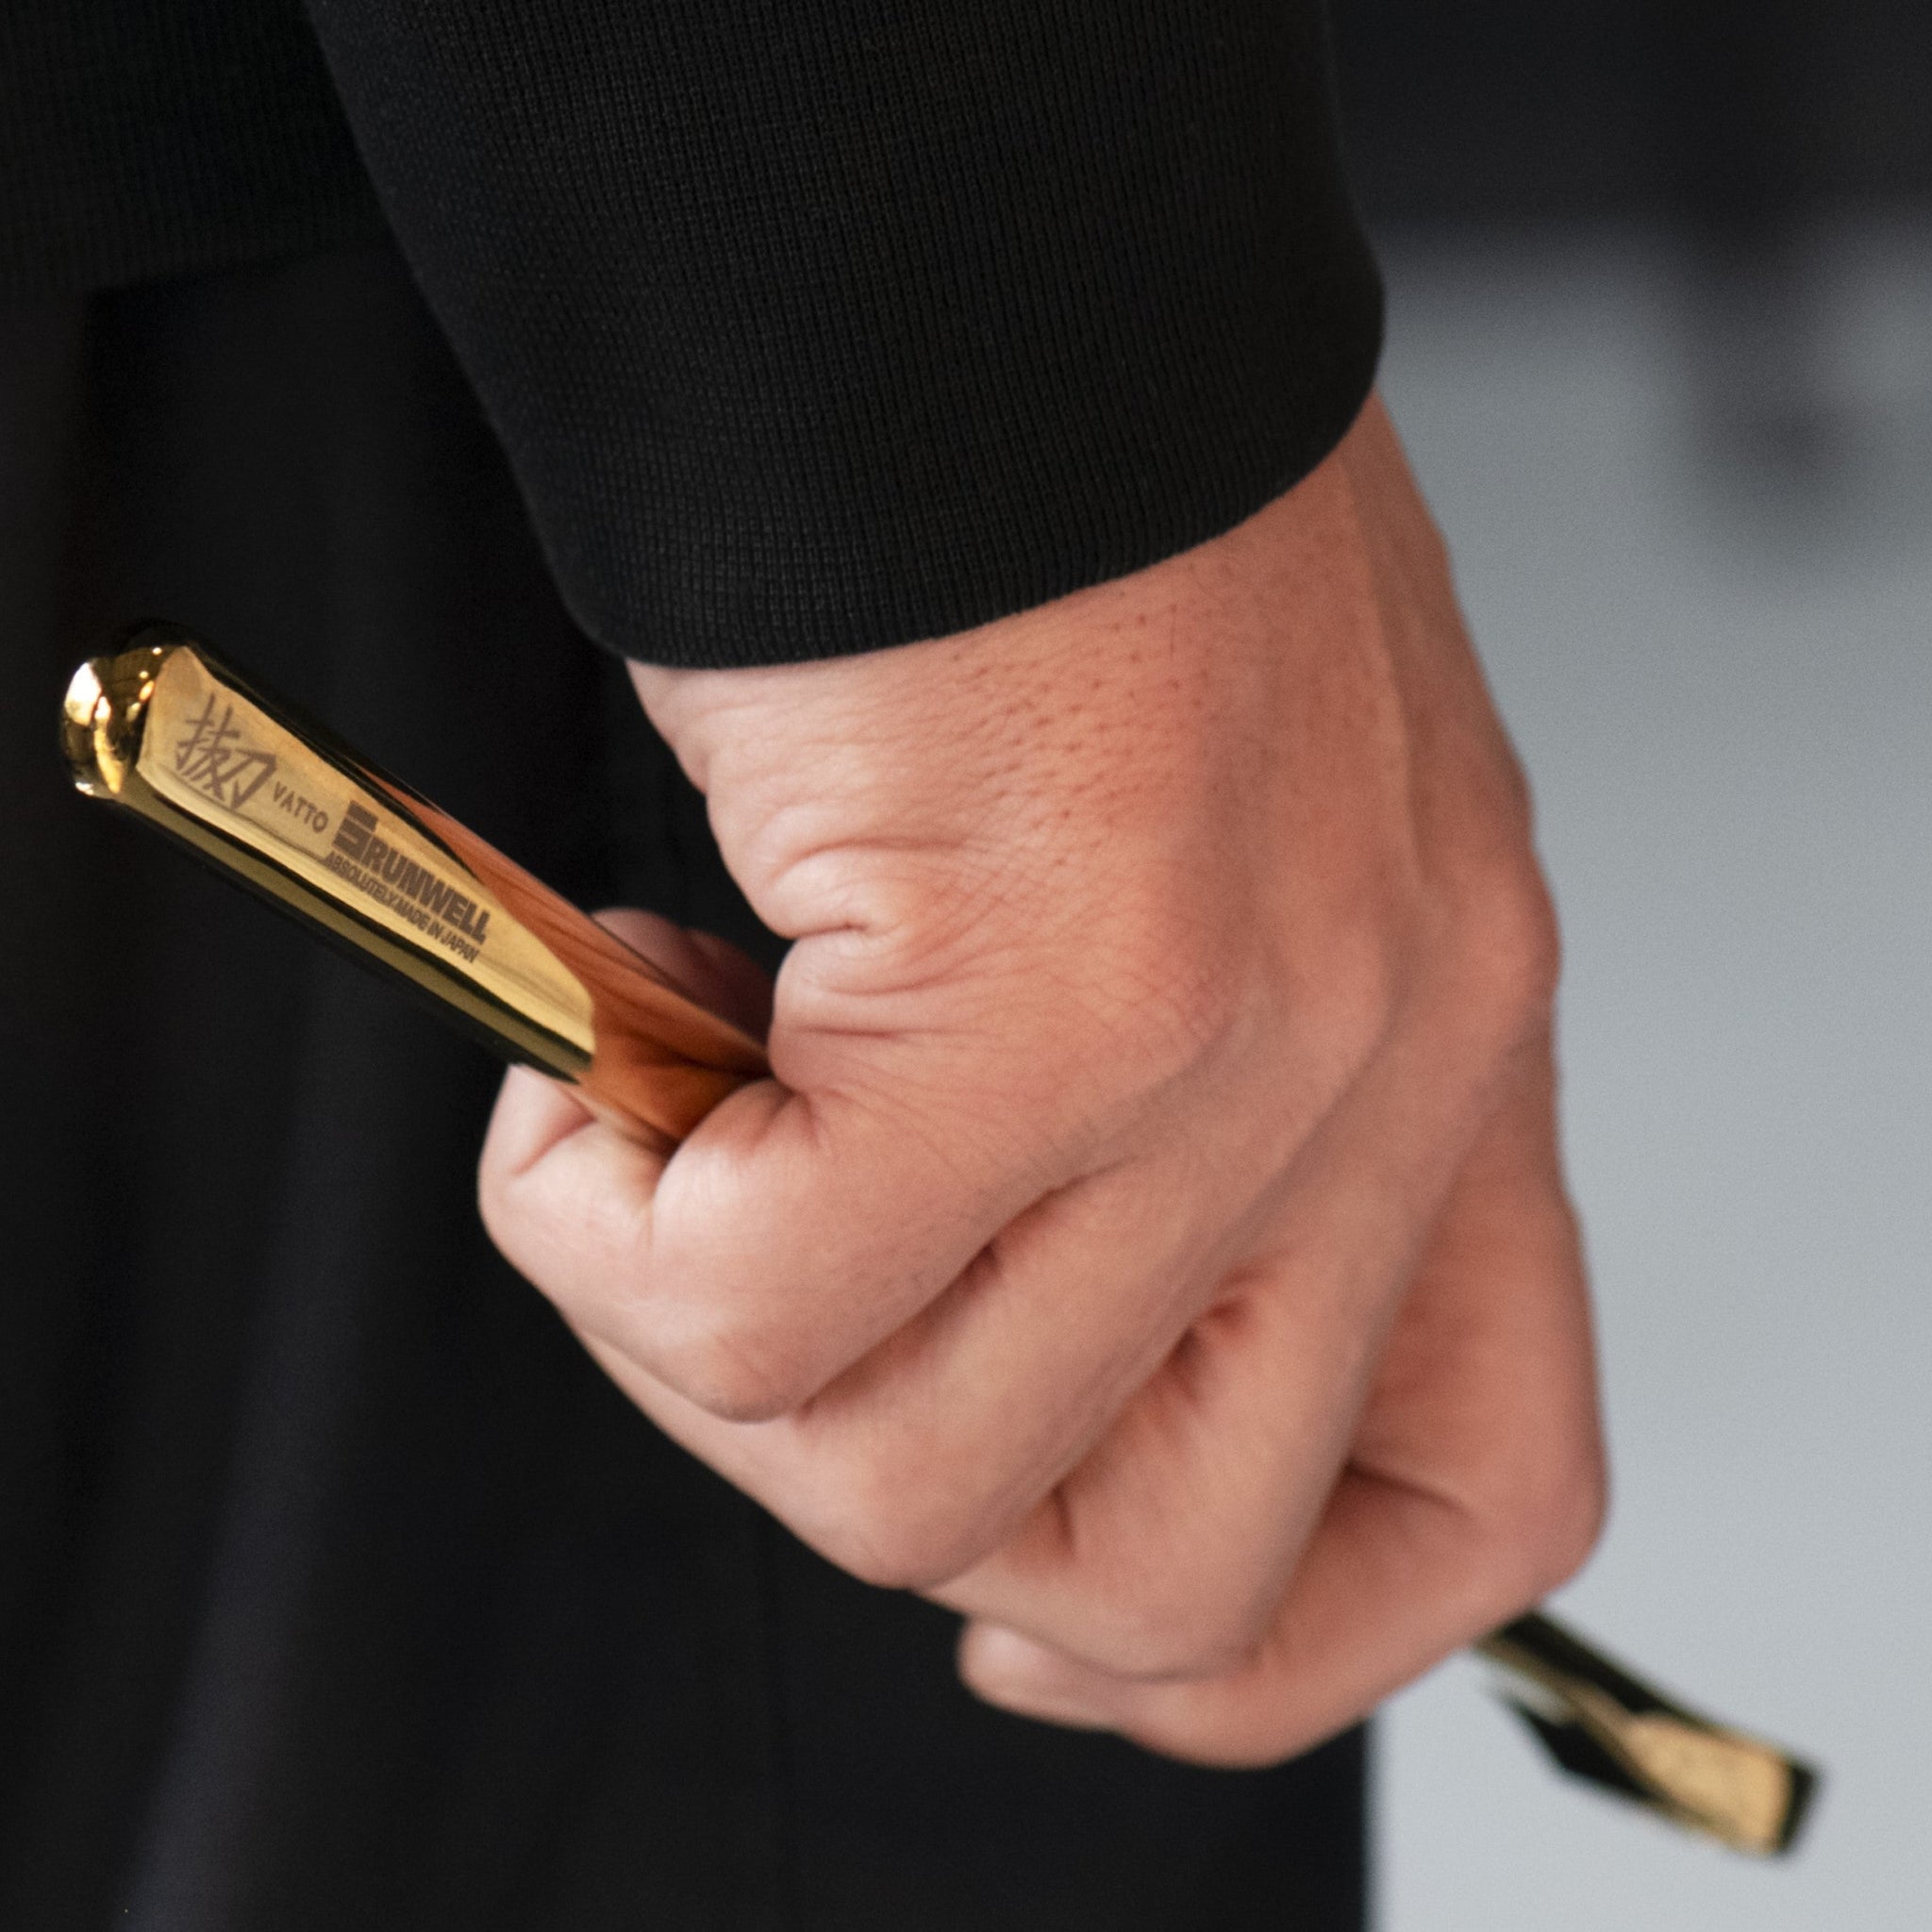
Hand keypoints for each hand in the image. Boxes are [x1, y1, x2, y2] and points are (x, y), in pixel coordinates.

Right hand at [478, 394, 1604, 1763]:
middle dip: (892, 1494)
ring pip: (915, 1477)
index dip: (1232, 1643)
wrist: (980, 290)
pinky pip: (759, 1299)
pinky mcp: (1035, 1002)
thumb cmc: (1078, 553)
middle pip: (1154, 1576)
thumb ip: (1169, 1129)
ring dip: (713, 1343)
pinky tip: (587, 1036)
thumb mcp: (1218, 860)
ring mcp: (1224, 1057)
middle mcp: (1370, 1082)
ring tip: (662, 1110)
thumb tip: (962, 1331)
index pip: (1473, 1504)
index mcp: (1436, 1063)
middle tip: (770, 1285)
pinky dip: (603, 1219)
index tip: (1046, 1620)